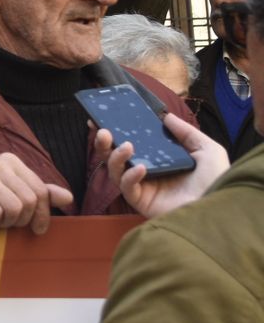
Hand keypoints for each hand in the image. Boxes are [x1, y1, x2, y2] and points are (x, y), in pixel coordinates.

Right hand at [0, 153, 73, 233]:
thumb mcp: (20, 198)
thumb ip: (43, 196)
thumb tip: (68, 198)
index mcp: (11, 161)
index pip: (40, 191)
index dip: (43, 215)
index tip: (38, 229)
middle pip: (29, 201)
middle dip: (21, 220)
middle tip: (8, 222)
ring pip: (13, 209)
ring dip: (5, 222)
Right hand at [99, 113, 228, 218]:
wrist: (219, 207)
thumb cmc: (216, 180)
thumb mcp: (207, 149)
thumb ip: (186, 132)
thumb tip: (165, 115)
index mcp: (159, 159)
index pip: (132, 144)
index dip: (117, 132)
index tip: (104, 118)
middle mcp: (147, 173)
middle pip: (115, 157)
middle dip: (105, 144)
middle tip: (102, 131)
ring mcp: (143, 188)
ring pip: (115, 171)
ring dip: (115, 157)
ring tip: (126, 146)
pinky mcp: (141, 201)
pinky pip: (127, 188)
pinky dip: (130, 176)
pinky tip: (141, 169)